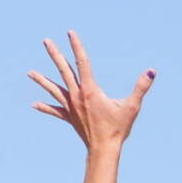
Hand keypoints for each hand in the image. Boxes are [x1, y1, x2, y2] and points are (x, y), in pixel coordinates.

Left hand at [29, 32, 153, 149]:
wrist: (104, 149)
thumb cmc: (118, 128)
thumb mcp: (132, 107)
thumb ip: (141, 88)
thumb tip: (151, 72)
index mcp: (90, 90)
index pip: (82, 62)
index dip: (76, 46)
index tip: (70, 33)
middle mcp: (77, 96)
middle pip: (63, 70)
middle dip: (55, 54)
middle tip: (46, 41)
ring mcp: (71, 107)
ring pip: (54, 90)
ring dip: (42, 80)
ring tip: (30, 73)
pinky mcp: (70, 117)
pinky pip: (55, 111)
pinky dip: (45, 107)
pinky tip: (34, 104)